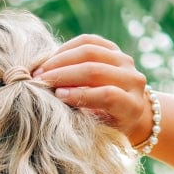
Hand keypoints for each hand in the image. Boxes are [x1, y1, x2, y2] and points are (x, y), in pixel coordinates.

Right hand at [31, 34, 151, 140]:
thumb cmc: (106, 128)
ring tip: (41, 70)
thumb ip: (84, 120)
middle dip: (64, 75)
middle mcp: (134, 81)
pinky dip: (67, 48)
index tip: (57, 96)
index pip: (108, 95)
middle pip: (96, 70)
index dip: (80, 94)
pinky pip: (89, 41)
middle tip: (39, 81)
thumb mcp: (98, 131)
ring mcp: (125, 61)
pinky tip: (51, 59)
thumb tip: (55, 104)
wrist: (125, 111)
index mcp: (132, 106)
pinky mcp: (115, 48)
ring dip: (61, 59)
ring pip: (91, 51)